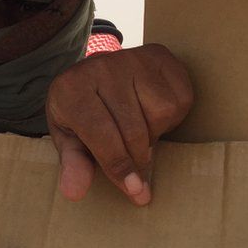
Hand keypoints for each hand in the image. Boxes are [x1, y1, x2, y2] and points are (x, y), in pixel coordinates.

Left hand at [47, 44, 192, 205]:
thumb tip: (74, 193)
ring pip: (160, 113)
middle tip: (138, 174)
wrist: (94, 73)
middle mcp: (101, 66)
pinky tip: (150, 110)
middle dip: (139, 159)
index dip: (118, 165)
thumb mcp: (68, 135)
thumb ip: (73, 162)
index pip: (100, 133)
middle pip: (133, 129)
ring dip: (153, 133)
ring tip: (136, 129)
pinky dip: (171, 116)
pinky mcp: (159, 55)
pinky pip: (180, 99)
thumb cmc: (80, 110)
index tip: (134, 191)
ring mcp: (131, 58)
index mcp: (71, 88)